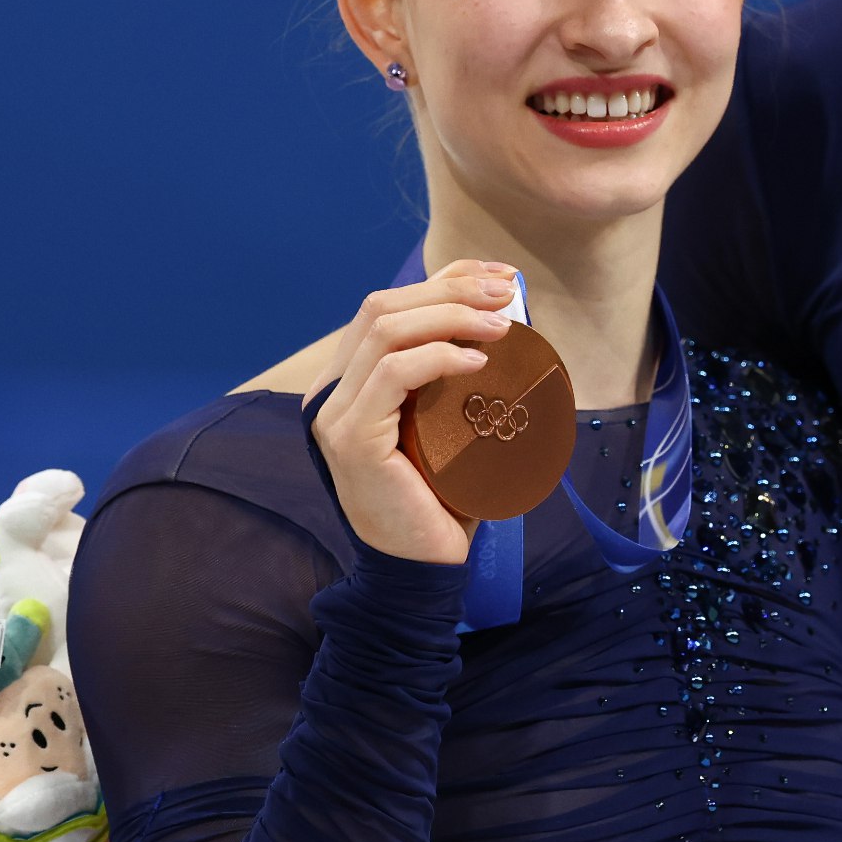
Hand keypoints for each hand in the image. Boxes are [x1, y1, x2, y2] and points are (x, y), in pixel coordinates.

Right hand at [308, 262, 515, 563]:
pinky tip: (477, 362)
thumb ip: (458, 379)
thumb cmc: (447, 494)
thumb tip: (506, 324)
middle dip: (452, 289)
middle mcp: (333, 390)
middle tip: (509, 294)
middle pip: (383, 307)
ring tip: (503, 325)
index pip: (389, 305)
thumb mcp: (454, 421)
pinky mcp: (350, 439)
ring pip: (385, 332)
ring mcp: (334, 413)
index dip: (446, 280)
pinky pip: (390, 375)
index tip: (502, 276)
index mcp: (351, 379)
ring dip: (450, 316)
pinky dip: (437, 358)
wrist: (425, 564)